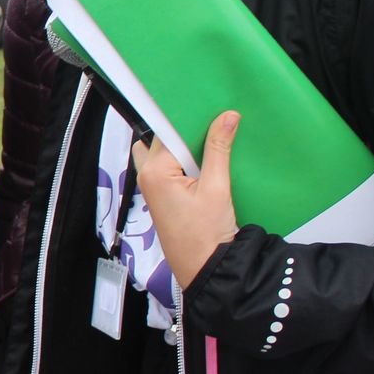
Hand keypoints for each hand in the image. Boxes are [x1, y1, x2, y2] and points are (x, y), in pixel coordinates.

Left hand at [135, 111, 240, 287]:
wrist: (205, 267)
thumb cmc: (204, 236)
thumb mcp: (216, 188)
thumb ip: (218, 149)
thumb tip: (226, 118)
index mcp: (155, 172)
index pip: (167, 131)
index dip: (187, 118)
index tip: (206, 106)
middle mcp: (147, 177)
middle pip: (163, 140)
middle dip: (185, 131)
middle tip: (212, 120)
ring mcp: (154, 186)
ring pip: (167, 153)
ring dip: (187, 147)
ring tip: (213, 138)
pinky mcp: (163, 195)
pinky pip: (173, 168)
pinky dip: (188, 161)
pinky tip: (209, 158)